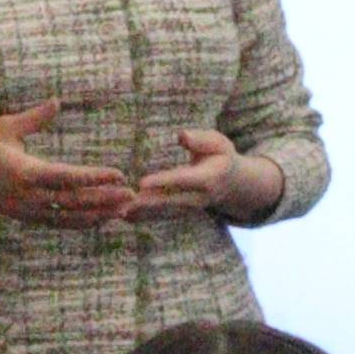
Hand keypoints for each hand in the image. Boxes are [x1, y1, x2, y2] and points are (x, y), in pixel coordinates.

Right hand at [0, 98, 134, 230]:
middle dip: (105, 199)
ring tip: (124, 210)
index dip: (95, 177)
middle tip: (132, 195)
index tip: (119, 174)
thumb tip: (57, 100)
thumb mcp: (4, 127)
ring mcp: (32, 211)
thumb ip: (34, 118)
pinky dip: (84, 222)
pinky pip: (62, 223)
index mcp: (26, 172)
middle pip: (75, 202)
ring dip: (100, 215)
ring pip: (72, 218)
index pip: (67, 177)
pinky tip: (103, 218)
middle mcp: (31, 196)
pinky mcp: (32, 218)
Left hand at [128, 125, 280, 224]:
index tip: (142, 183)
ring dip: (142, 214)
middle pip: (169, 201)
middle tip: (123, 203)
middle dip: (146, 204)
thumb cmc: (221, 157)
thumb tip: (182, 135)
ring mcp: (190, 208)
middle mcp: (199, 197)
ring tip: (119, 212)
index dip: (162, 182)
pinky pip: (161, 217)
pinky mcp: (182, 213)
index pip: (182, 180)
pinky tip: (124, 216)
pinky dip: (143, 218)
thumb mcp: (219, 143)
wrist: (234, 185)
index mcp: (208, 178)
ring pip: (163, 213)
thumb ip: (202, 140)